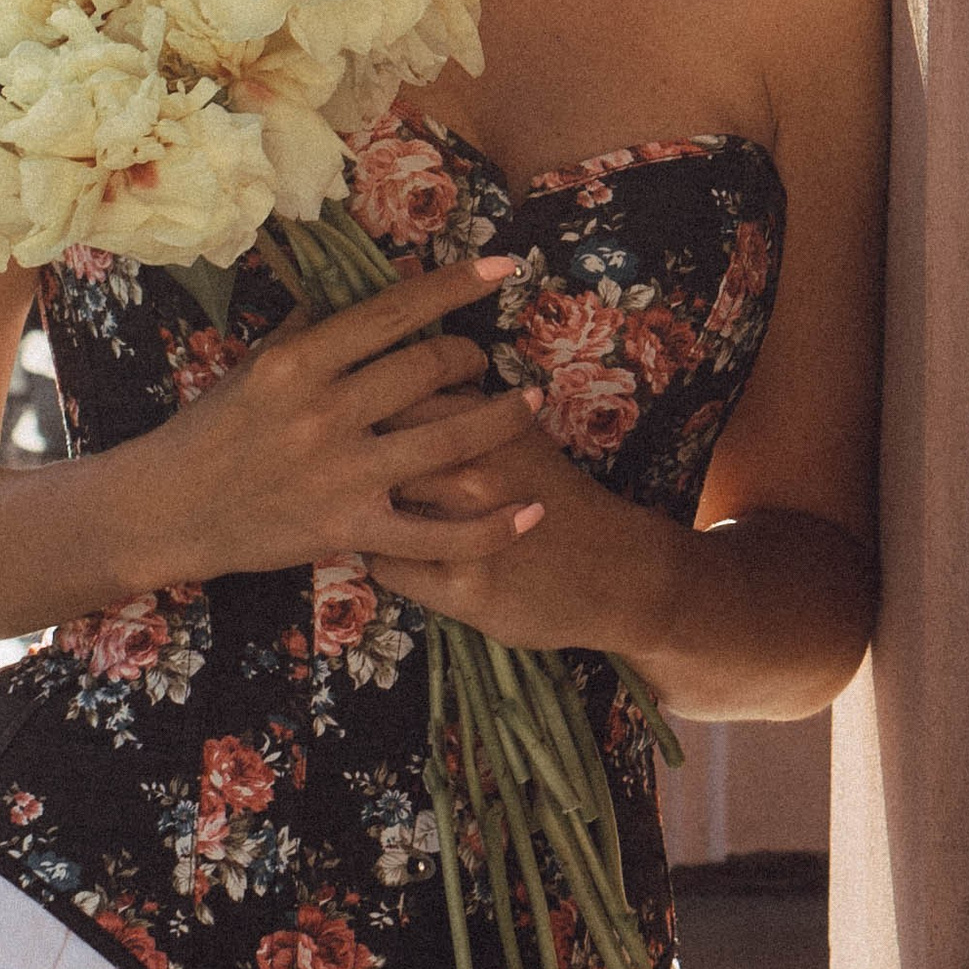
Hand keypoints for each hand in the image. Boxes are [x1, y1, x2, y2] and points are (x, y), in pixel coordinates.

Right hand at [134, 255, 548, 589]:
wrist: (168, 509)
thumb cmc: (213, 429)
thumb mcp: (255, 364)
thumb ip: (314, 323)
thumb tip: (370, 278)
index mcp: (299, 361)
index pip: (392, 312)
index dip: (453, 286)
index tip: (501, 268)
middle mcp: (324, 411)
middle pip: (427, 368)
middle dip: (471, 354)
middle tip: (485, 356)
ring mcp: (341, 474)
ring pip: (447, 439)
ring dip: (501, 418)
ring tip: (530, 403)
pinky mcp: (350, 531)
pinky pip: (436, 535)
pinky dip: (490, 526)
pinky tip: (530, 511)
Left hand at [367, 399, 677, 659]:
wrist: (619, 571)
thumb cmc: (558, 497)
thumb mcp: (518, 437)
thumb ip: (463, 412)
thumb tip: (396, 381)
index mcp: (486, 425)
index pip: (396, 397)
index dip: (368, 410)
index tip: (362, 423)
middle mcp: (472, 471)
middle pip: (372, 450)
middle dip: (351, 459)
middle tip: (349, 470)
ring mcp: (463, 531)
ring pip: (369, 510)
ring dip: (359, 510)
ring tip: (364, 512)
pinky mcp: (462, 587)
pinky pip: (387, 567)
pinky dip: (381, 559)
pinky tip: (394, 554)